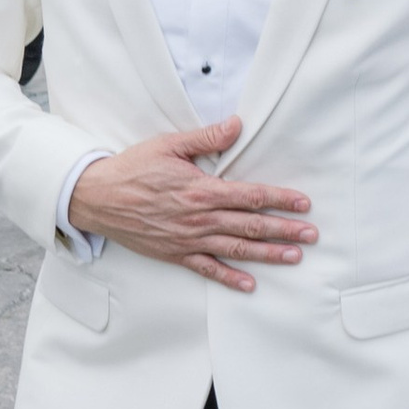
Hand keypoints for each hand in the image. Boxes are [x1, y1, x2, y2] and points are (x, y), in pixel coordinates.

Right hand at [66, 121, 316, 291]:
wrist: (96, 197)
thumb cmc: (132, 169)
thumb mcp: (168, 145)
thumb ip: (206, 137)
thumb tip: (237, 124)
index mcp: (201, 190)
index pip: (250, 196)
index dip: (280, 200)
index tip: (303, 203)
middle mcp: (198, 218)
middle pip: (250, 226)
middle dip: (284, 230)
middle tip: (312, 235)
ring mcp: (188, 239)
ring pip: (235, 249)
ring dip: (267, 254)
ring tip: (294, 257)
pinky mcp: (175, 253)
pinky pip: (207, 269)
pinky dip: (229, 278)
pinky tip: (250, 284)